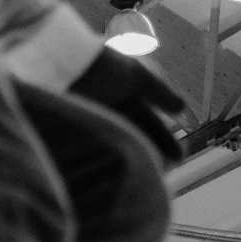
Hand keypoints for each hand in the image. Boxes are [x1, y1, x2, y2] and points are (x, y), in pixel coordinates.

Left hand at [68, 48, 197, 168]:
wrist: (57, 64)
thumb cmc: (98, 66)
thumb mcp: (135, 76)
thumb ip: (159, 92)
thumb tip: (183, 108)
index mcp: (125, 99)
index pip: (150, 125)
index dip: (164, 140)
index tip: (177, 157)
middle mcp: (110, 114)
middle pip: (135, 141)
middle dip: (150, 156)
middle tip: (162, 174)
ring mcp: (92, 127)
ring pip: (117, 151)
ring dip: (131, 164)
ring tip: (143, 178)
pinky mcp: (72, 141)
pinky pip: (93, 158)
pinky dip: (104, 167)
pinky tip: (115, 177)